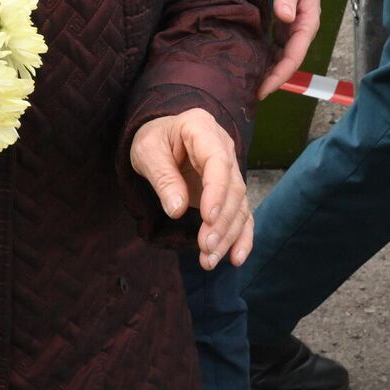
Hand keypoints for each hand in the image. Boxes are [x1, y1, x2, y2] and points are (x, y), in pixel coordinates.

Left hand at [129, 108, 252, 269]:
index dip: (216, 192)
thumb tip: (177, 210)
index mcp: (203, 130)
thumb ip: (162, 177)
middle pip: (233, 188)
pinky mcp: (229, 191)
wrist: (162, 136)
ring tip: (209, 260)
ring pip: (240, 205)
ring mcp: (231, 170)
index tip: (207, 218)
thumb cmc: (154, 139)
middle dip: (221, 222)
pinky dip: (241, 237)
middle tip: (205, 247)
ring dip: (228, 235)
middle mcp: (224, 149)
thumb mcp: (147, 151)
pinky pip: (242, 214)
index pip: (218, 162)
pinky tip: (235, 259)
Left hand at [257, 0, 324, 99]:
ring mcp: (292, 28)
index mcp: (307, 23)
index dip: (279, 76)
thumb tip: (284, 17)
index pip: (294, 57)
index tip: (263, 89)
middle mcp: (301, 30)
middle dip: (271, 80)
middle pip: (287, 62)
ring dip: (267, 71)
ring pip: (280, 57)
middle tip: (249, 95)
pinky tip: (249, 64)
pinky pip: (275, 46)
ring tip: (246, 85)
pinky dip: (264, 57)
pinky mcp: (284, 24)